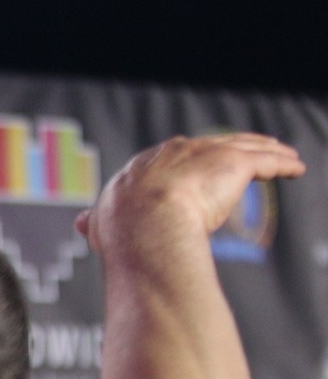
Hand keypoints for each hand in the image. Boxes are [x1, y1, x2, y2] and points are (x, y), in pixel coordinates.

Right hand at [76, 133, 305, 257]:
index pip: (169, 157)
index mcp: (142, 167)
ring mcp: (205, 154)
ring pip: (241, 147)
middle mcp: (173, 153)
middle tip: (245, 154)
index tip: (200, 166)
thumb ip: (97, 222)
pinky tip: (296, 167)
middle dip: (228, 147)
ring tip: (281, 155)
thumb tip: (82, 224)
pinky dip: (282, 163)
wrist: (143, 226)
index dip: (186, 162)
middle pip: (209, 145)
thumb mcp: (103, 224)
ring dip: (264, 150)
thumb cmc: (123, 232)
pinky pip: (266, 160)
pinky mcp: (234, 162)